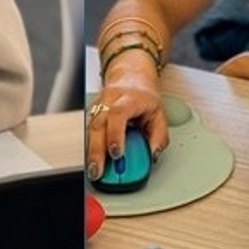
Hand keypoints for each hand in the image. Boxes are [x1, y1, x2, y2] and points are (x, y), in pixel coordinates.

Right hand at [87, 62, 170, 180]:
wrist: (131, 77)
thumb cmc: (144, 97)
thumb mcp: (159, 114)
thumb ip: (159, 136)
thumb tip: (151, 155)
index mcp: (129, 98)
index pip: (118, 114)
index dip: (115, 134)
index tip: (117, 154)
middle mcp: (109, 101)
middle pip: (98, 125)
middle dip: (97, 151)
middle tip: (99, 171)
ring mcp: (98, 106)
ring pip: (90, 129)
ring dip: (91, 152)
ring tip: (94, 171)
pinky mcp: (91, 114)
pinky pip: (88, 132)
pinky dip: (90, 148)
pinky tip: (92, 161)